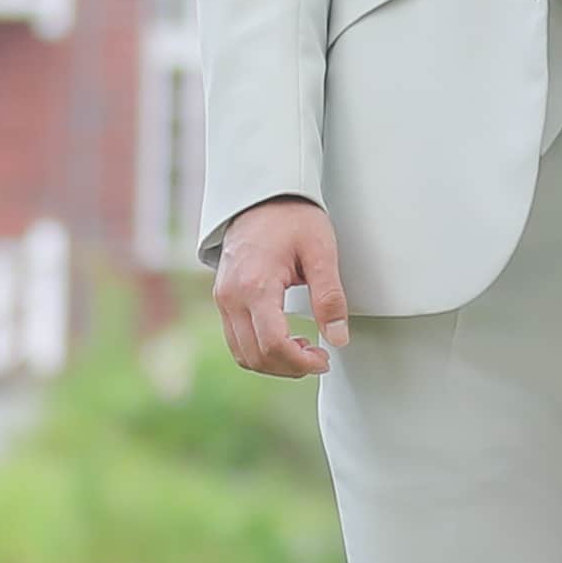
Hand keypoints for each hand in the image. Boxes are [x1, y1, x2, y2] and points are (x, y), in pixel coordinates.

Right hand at [212, 199, 347, 378]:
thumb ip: (330, 297)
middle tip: (319, 357)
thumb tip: (338, 337)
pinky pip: (236, 339)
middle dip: (290, 367)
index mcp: (256, 285)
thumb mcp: (321, 252)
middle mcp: (232, 296)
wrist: (262, 196)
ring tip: (303, 349)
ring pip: (243, 353)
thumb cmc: (291, 217)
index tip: (323, 359)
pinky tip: (285, 339)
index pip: (273, 343)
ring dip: (274, 362)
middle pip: (256, 355)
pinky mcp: (223, 298)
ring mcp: (223, 298)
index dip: (301, 361)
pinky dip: (260, 350)